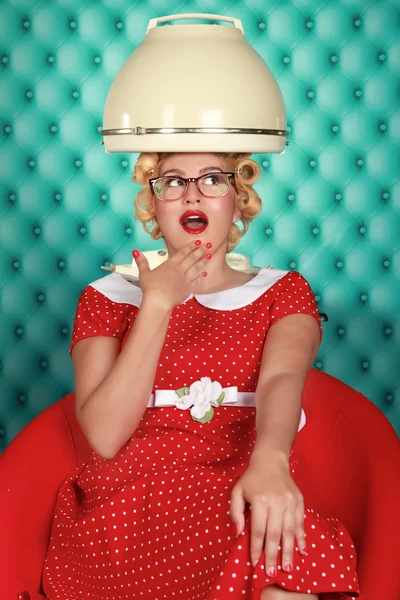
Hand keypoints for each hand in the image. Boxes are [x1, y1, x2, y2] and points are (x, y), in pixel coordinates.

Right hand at [132, 239, 211, 309]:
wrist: (159, 301)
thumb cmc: (150, 288)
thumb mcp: (144, 273)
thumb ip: (142, 262)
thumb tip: (135, 251)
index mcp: (170, 265)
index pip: (182, 253)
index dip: (190, 246)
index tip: (197, 241)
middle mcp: (180, 270)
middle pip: (192, 258)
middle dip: (201, 251)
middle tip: (209, 245)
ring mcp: (186, 279)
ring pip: (197, 268)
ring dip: (204, 261)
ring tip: (210, 255)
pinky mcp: (188, 289)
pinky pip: (197, 281)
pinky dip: (202, 276)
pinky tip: (205, 273)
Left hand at [229, 450, 306, 576]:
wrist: (271, 460)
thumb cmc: (252, 478)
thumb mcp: (237, 491)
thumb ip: (235, 511)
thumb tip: (239, 533)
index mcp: (260, 500)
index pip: (258, 530)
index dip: (256, 548)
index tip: (254, 562)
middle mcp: (277, 502)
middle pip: (274, 534)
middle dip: (272, 555)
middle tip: (272, 573)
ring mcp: (290, 502)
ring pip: (290, 531)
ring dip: (288, 551)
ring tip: (287, 568)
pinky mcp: (299, 501)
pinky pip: (300, 523)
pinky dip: (302, 538)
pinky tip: (302, 552)